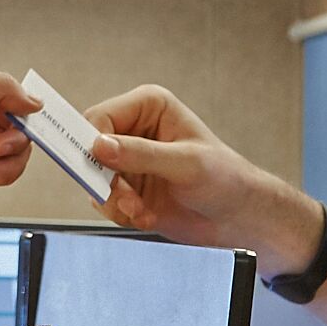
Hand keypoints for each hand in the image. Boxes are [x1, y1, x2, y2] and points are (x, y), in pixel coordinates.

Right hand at [83, 85, 323, 270]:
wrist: (238, 218)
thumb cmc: (225, 179)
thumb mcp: (185, 164)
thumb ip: (141, 154)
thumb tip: (100, 146)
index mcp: (149, 107)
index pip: (100, 117)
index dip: (92, 143)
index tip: (99, 168)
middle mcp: (134, 130)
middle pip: (89, 148)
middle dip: (104, 179)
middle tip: (126, 199)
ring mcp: (129, 161)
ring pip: (93, 178)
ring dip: (113, 201)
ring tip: (140, 211)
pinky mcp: (127, 188)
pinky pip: (103, 200)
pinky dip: (119, 213)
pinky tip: (145, 216)